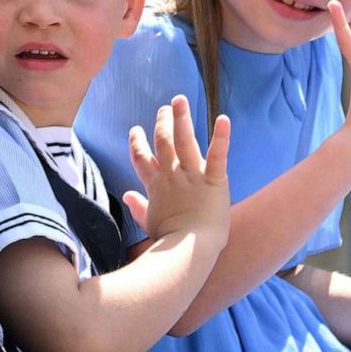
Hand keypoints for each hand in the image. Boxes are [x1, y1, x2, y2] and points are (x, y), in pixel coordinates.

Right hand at [122, 95, 231, 246]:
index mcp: (156, 186)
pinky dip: (221, 136)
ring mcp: (192, 176)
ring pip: (184, 140)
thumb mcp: (149, 222)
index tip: (135, 130)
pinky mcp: (213, 180)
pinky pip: (217, 154)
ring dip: (181, 118)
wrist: (187, 251)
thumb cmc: (169, 241)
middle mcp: (171, 175)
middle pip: (162, 142)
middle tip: (164, 108)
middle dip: (162, 122)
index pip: (141, 158)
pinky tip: (223, 119)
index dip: (137, 142)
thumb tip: (127, 195)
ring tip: (180, 100)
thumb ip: (138, 206)